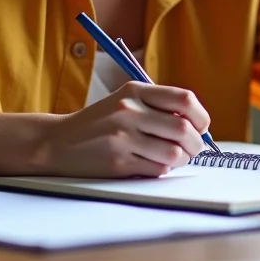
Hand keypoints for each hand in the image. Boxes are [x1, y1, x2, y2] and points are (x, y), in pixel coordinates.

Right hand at [37, 82, 211, 177]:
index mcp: (135, 90)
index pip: (184, 99)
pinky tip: (152, 164)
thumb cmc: (98, 123)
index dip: (201, 116)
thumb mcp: (125, 101)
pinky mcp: (118, 161)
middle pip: (184, 129)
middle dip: (196, 144)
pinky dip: (162, 170)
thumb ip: (157, 107)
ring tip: (174, 158)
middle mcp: (129, 110)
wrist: (58, 141)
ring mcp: (123, 136)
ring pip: (174, 153)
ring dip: (181, 160)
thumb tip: (198, 126)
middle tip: (193, 149)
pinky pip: (157, 169)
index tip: (201, 127)